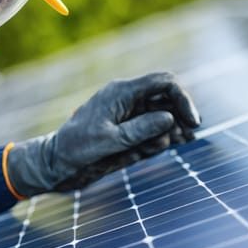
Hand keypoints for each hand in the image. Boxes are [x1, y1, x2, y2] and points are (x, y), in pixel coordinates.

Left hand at [6, 72, 200, 196]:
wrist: (55, 164)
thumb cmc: (76, 149)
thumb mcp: (109, 140)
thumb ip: (140, 129)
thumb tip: (170, 118)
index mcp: (122, 93)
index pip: (163, 83)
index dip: (183, 98)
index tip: (192, 122)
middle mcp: (128, 100)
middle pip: (167, 98)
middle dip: (181, 116)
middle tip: (188, 138)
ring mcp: (130, 116)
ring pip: (164, 116)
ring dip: (172, 131)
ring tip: (168, 146)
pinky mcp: (129, 132)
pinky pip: (154, 131)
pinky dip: (162, 139)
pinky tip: (166, 146)